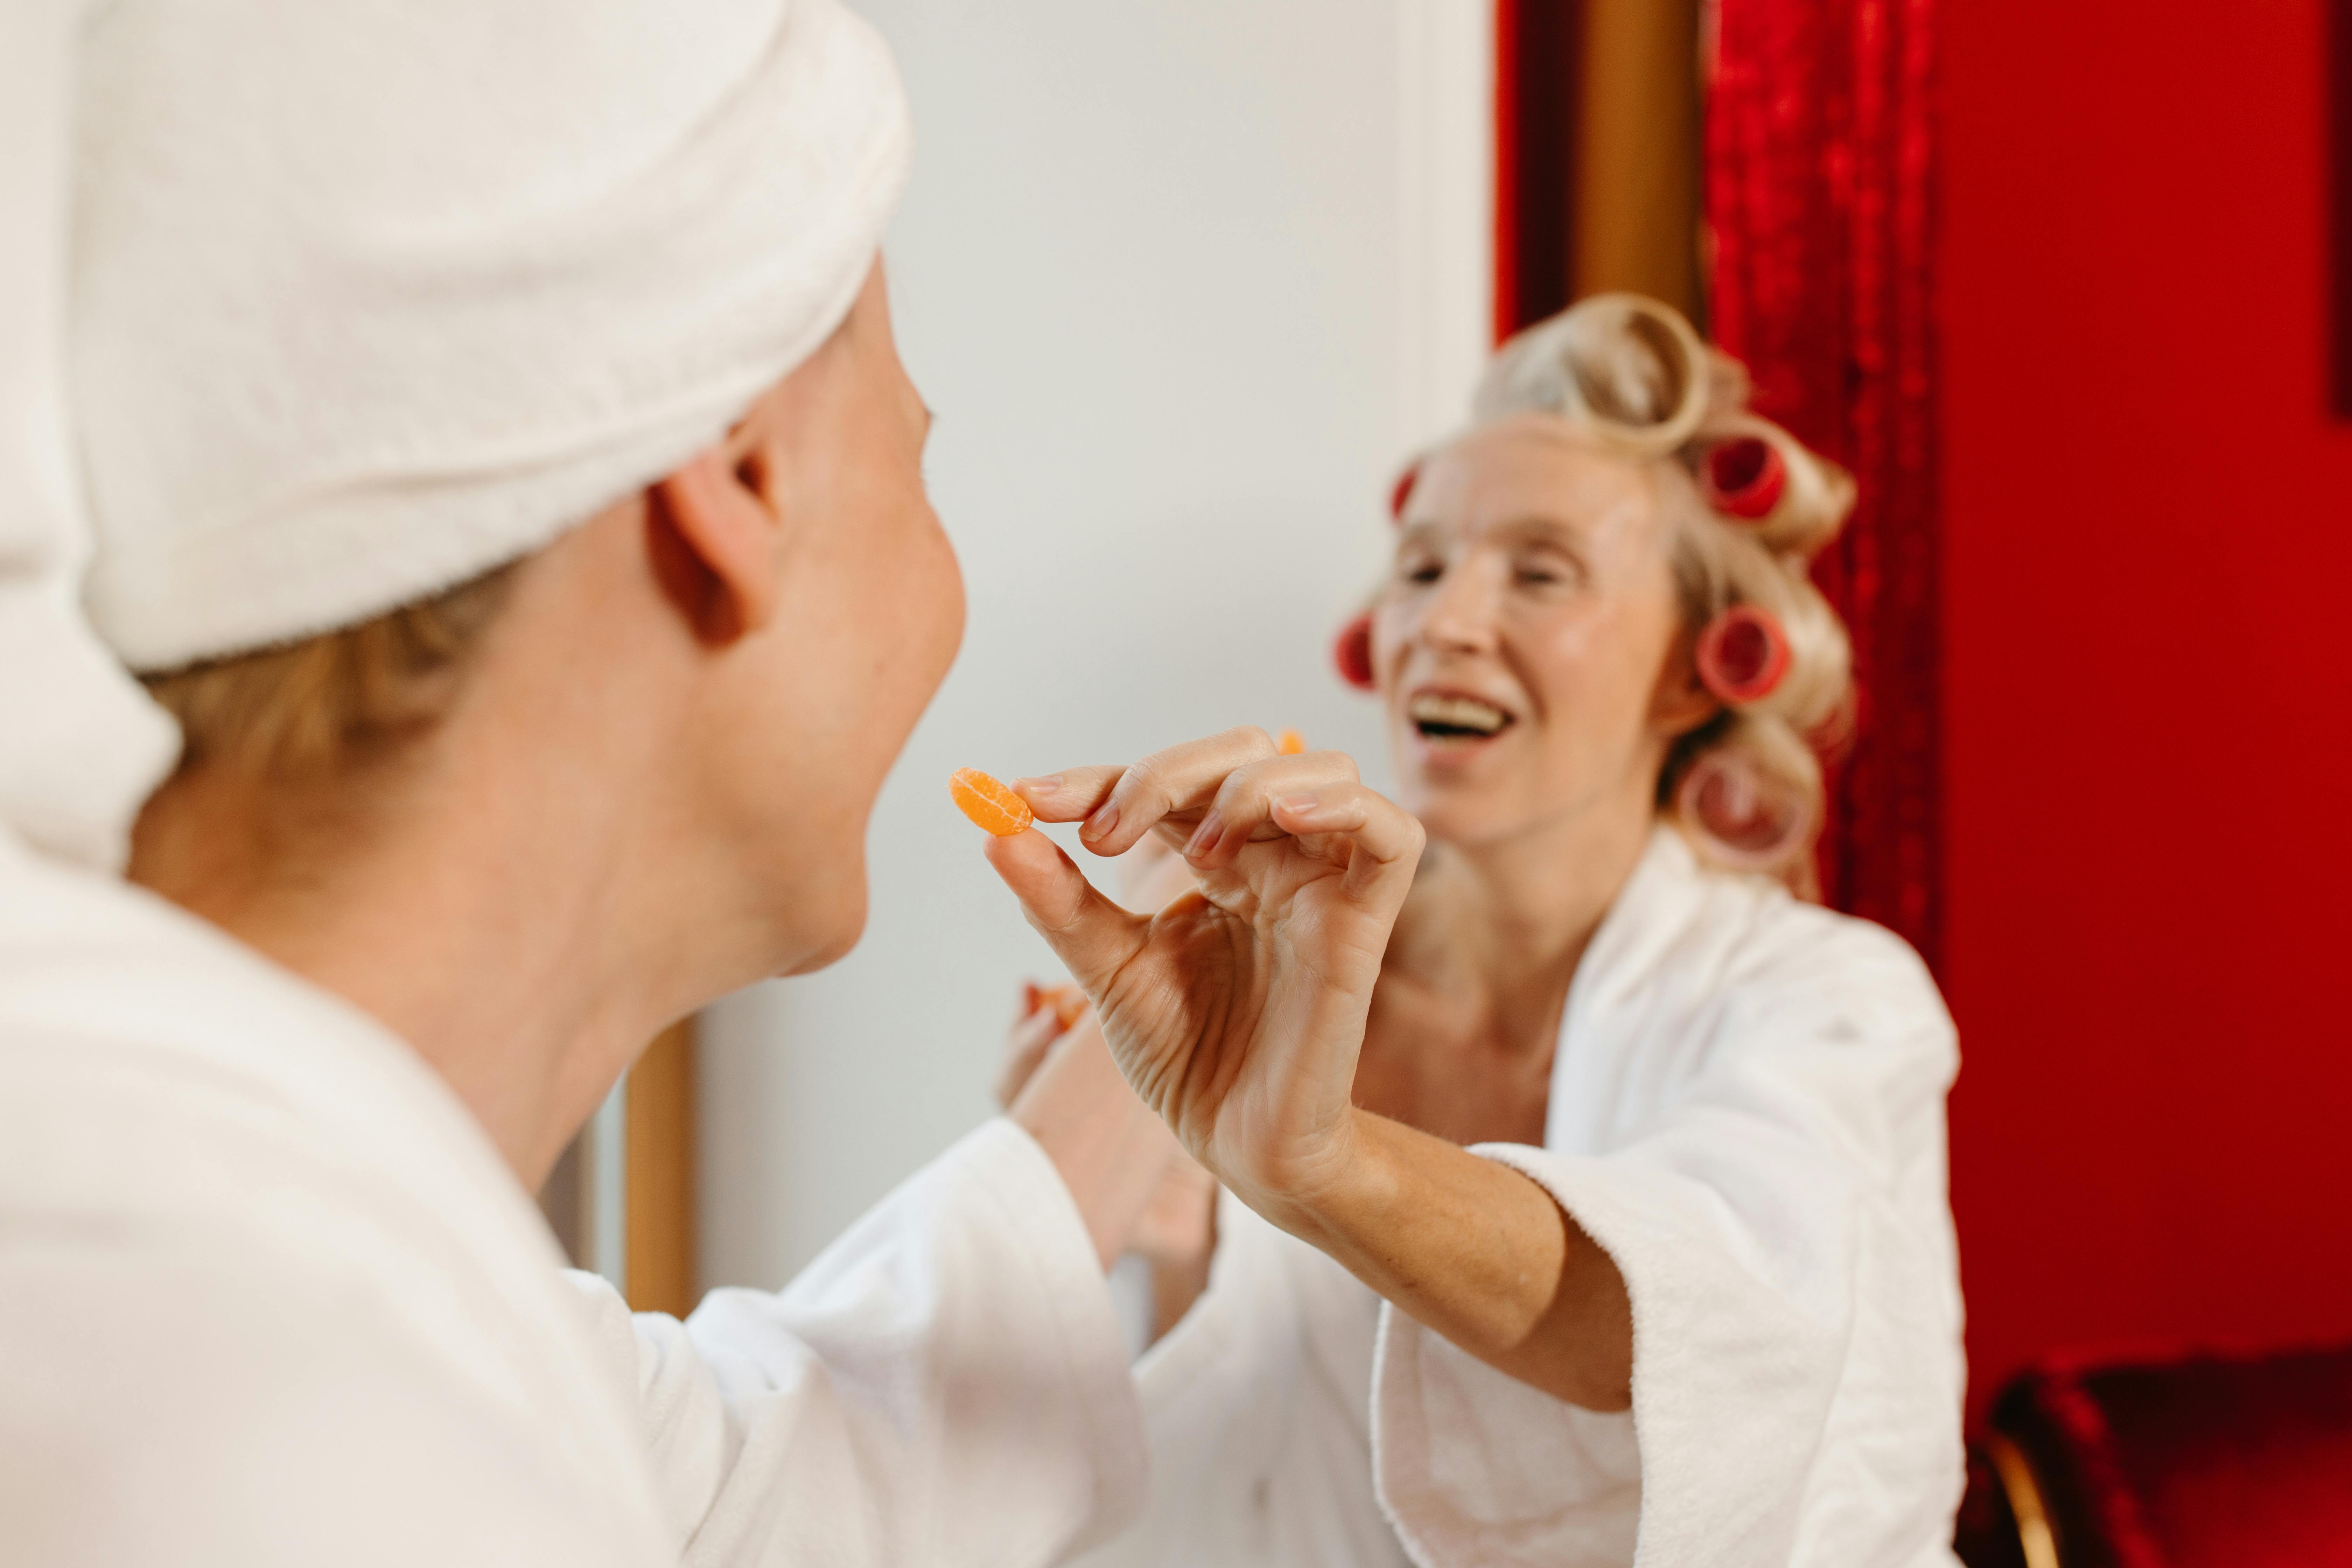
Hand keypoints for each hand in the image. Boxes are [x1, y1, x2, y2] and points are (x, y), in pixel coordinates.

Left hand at [982, 728, 1424, 1220]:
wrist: (1238, 1144)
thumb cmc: (1189, 1059)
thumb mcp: (1107, 971)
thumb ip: (1060, 903)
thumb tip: (994, 832)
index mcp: (1217, 861)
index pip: (1165, 784)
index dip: (1098, 779)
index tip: (1026, 799)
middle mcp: (1273, 859)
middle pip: (1242, 752)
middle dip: (1165, 772)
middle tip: (1103, 834)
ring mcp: (1323, 884)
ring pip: (1318, 770)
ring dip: (1246, 787)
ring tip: (1197, 851)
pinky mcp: (1365, 921)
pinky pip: (1391, 833)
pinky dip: (1343, 805)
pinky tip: (1288, 817)